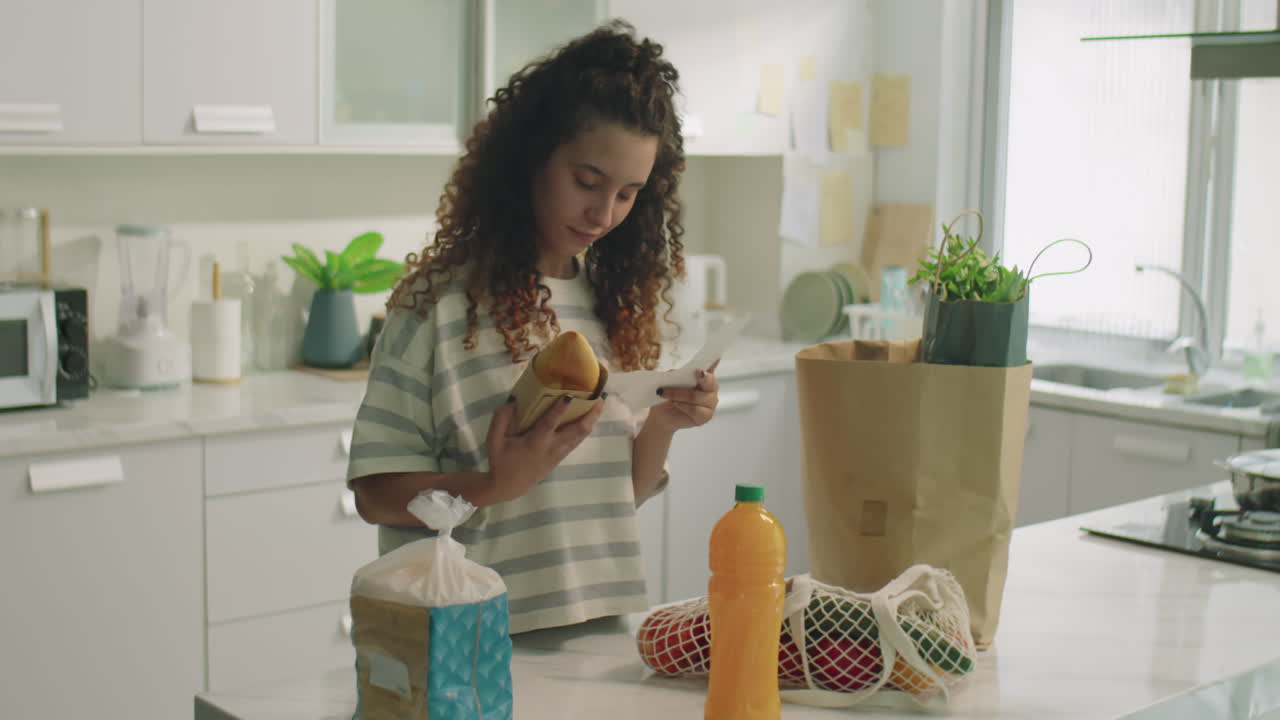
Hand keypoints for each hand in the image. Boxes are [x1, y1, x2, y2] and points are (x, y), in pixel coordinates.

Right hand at [484, 394, 604, 502]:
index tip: (570, 396)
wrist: (507, 487)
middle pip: (576, 431)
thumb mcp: (493, 441)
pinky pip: (576, 442)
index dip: (559, 410)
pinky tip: (588, 419)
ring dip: (591, 421)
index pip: (549, 424)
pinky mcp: (560, 458)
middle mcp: (551, 448)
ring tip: (599, 405)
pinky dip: (584, 429)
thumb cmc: (501, 461)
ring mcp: (558, 454)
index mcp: (534, 443)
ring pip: (580, 437)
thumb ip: (500, 419)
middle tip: (599, 398)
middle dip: (590, 415)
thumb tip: (513, 400)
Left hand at [647, 360, 719, 432]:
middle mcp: (711, 389)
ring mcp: (710, 403)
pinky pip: (696, 410)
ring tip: (665, 393)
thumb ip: (678, 375)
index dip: (713, 361)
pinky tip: (675, 403)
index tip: (711, 359)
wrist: (663, 414)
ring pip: (697, 397)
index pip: (712, 366)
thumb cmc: (669, 393)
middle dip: (702, 377)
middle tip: (695, 372)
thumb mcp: (670, 380)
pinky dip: (683, 406)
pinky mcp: (705, 417)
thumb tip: (680, 373)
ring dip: (679, 394)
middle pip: (710, 382)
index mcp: (705, 375)